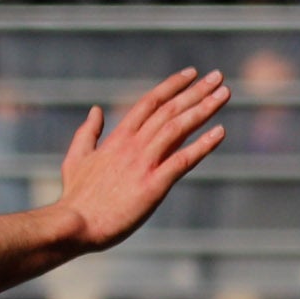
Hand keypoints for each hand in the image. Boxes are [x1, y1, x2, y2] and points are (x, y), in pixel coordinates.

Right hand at [56, 68, 230, 251]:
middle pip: (169, 110)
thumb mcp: (77, 158)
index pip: (149, 103)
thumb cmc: (76, 197)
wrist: (74, 225)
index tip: (191, 73)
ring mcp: (144, 164)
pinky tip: (221, 132)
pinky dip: (203, 145)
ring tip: (225, 93)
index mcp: (118, 138)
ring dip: (203, 109)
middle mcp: (133, 145)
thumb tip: (95, 110)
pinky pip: (183, 161)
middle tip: (218, 76)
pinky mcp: (153, 186)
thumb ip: (88, 133)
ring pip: (178, 128)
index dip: (172, 86)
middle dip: (196, 91)